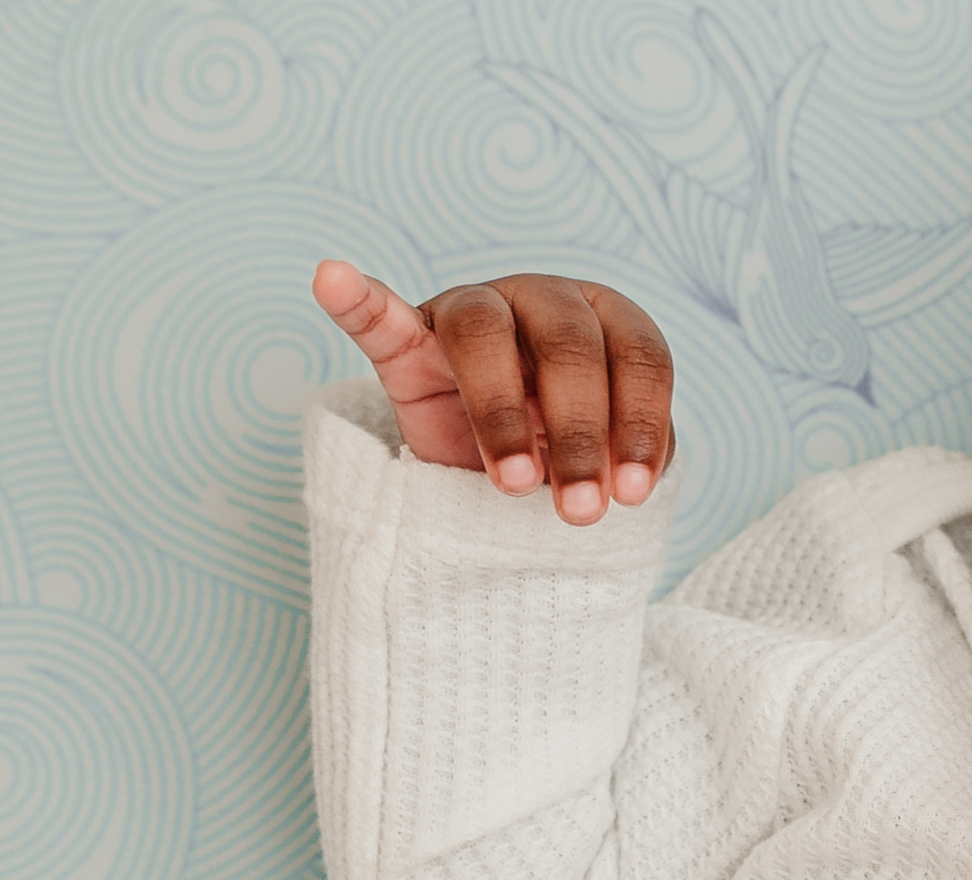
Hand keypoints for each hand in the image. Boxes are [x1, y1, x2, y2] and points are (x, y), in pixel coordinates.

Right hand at [309, 261, 675, 525]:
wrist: (502, 456)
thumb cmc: (569, 444)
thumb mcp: (607, 451)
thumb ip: (617, 454)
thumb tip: (623, 485)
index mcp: (608, 316)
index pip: (637, 355)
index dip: (640, 422)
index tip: (634, 492)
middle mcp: (544, 299)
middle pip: (568, 345)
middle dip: (580, 433)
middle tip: (582, 508)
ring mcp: (474, 310)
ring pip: (484, 335)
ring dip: (501, 414)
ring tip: (514, 483)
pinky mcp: (409, 336)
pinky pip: (381, 313)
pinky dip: (356, 296)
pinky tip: (332, 278)